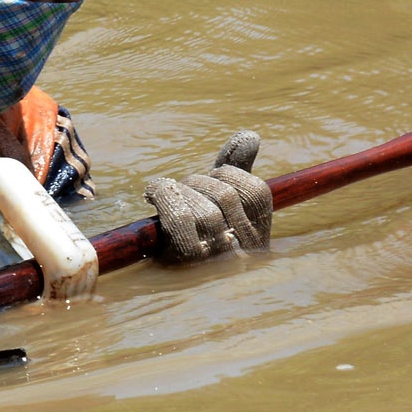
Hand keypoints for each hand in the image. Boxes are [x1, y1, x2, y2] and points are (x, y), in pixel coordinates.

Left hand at [145, 131, 272, 262]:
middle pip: (226, 196)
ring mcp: (216, 260)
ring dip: (179, 192)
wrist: (159, 275)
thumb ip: (235, 169)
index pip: (257, 191)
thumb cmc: (191, 231)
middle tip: (183, 187)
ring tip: (169, 196)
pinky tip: (152, 194)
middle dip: (198, 181)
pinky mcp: (186, 262)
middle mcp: (243, 252)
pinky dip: (163, 196)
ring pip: (204, 209)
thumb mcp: (216, 201)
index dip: (229, 172)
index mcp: (258, 235)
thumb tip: (251, 136)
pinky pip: (181, 218)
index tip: (211, 174)